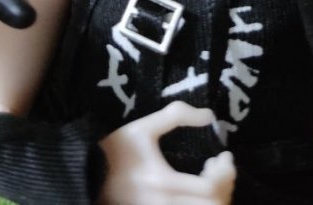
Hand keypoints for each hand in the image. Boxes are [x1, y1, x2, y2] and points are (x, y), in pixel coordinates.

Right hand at [98, 101, 234, 204]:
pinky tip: (198, 192)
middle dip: (224, 188)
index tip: (225, 156)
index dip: (225, 173)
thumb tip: (209, 115)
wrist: (87, 176)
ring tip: (212, 181)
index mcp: (162, 183)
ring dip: (215, 199)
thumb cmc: (114, 151)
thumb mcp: (143, 127)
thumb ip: (175, 116)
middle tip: (222, 168)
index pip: (209, 189)